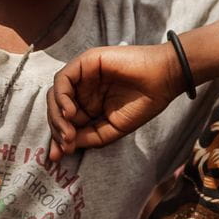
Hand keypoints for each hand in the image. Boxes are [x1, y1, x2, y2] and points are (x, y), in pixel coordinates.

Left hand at [46, 43, 182, 159]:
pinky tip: (70, 113)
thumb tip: (65, 146)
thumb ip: (89, 136)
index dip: (58, 138)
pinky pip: (62, 80)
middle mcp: (83, 90)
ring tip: (68, 133)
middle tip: (64, 146)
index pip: (65, 121)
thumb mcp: (113, 128)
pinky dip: (61, 97)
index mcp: (89, 105)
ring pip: (55, 95)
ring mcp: (83, 76)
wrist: (163, 81)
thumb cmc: (143, 103)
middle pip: (56, 109)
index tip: (57, 156)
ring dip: (57, 116)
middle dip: (56, 129)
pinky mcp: (85, 62)